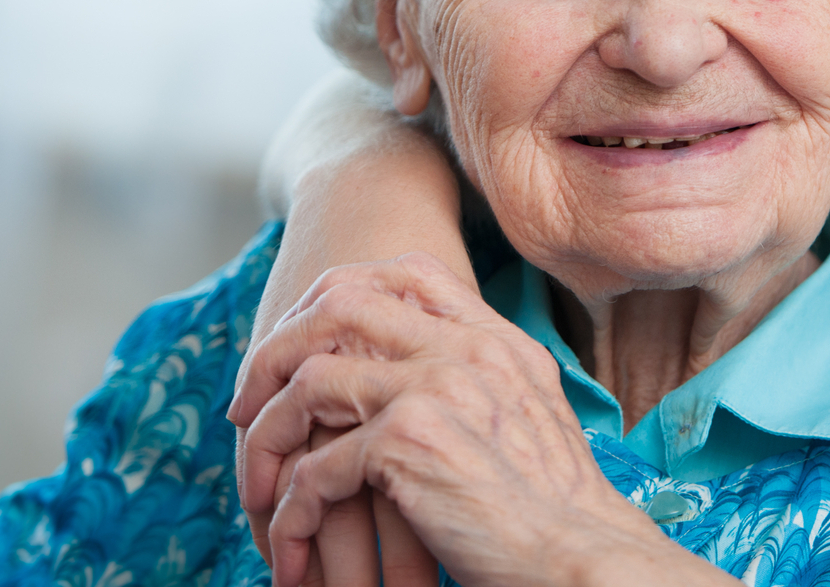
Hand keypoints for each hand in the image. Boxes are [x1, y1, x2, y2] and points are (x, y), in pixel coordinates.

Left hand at [229, 253, 731, 586]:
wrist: (580, 559)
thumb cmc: (557, 512)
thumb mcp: (531, 422)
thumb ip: (485, 386)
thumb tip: (417, 387)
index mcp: (498, 342)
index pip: (410, 271)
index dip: (339, 294)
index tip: (304, 344)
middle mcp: (467, 350)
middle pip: (339, 306)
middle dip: (276, 354)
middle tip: (249, 409)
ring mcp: (436, 388)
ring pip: (307, 386)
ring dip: (268, 444)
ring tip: (260, 493)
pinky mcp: (407, 443)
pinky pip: (313, 469)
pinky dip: (290, 514)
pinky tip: (291, 548)